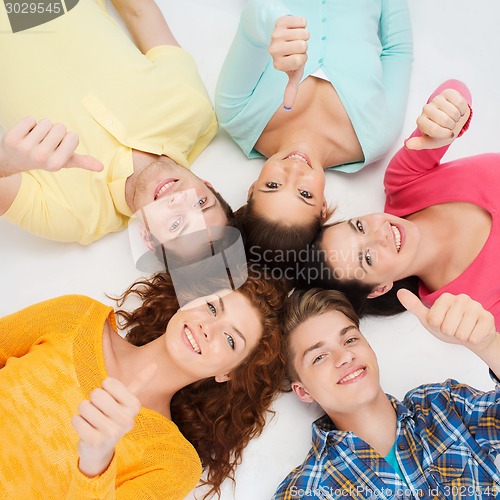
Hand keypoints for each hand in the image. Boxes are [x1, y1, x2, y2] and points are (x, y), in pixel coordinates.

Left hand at [0, 116, 102, 176]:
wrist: (13, 160)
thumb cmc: (44, 159)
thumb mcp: (63, 162)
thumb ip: (82, 162)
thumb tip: (101, 167)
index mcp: (56, 163)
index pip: (73, 136)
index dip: (67, 138)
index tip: (59, 147)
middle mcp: (41, 157)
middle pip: (60, 127)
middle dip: (55, 132)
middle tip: (46, 142)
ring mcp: (25, 148)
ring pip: (46, 122)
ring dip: (42, 127)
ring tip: (36, 138)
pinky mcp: (13, 138)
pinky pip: (30, 119)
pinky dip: (28, 124)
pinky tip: (25, 134)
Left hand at [71, 363, 156, 477]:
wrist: (100, 449)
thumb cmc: (113, 416)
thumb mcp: (127, 401)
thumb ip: (140, 382)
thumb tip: (155, 364)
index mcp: (135, 406)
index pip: (108, 382)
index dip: (105, 389)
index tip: (110, 400)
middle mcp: (127, 420)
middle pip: (96, 393)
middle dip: (93, 400)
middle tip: (100, 412)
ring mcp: (112, 433)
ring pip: (84, 405)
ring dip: (84, 412)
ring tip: (92, 421)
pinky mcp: (95, 442)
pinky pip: (76, 419)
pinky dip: (77, 422)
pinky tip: (86, 430)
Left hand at [269, 16, 308, 110]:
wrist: (276, 33)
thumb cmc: (288, 55)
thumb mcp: (291, 72)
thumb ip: (291, 89)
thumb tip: (288, 108)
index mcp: (277, 64)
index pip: (300, 61)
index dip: (303, 58)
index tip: (295, 58)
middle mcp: (274, 50)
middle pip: (303, 47)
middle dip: (304, 46)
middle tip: (294, 47)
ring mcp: (276, 34)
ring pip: (304, 34)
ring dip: (303, 35)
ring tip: (294, 37)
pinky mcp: (281, 21)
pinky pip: (302, 22)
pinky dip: (301, 24)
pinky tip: (293, 27)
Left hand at [397, 289, 496, 353]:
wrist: (470, 336)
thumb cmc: (448, 326)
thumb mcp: (428, 318)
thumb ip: (414, 305)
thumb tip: (399, 292)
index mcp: (446, 297)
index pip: (434, 320)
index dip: (436, 326)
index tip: (441, 323)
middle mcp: (462, 298)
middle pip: (447, 327)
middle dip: (449, 332)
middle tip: (453, 328)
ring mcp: (476, 307)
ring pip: (461, 332)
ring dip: (460, 336)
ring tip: (462, 330)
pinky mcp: (487, 318)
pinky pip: (474, 337)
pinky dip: (472, 339)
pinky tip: (472, 333)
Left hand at [406, 89, 470, 149]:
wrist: (453, 121)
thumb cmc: (442, 133)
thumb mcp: (431, 142)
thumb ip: (420, 144)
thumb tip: (407, 145)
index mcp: (421, 122)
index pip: (434, 129)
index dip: (445, 134)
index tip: (448, 134)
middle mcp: (426, 109)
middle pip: (445, 120)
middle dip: (452, 126)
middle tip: (451, 126)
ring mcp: (436, 99)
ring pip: (453, 111)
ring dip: (458, 118)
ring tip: (454, 119)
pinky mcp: (447, 92)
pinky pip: (459, 101)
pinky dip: (462, 109)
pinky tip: (458, 111)